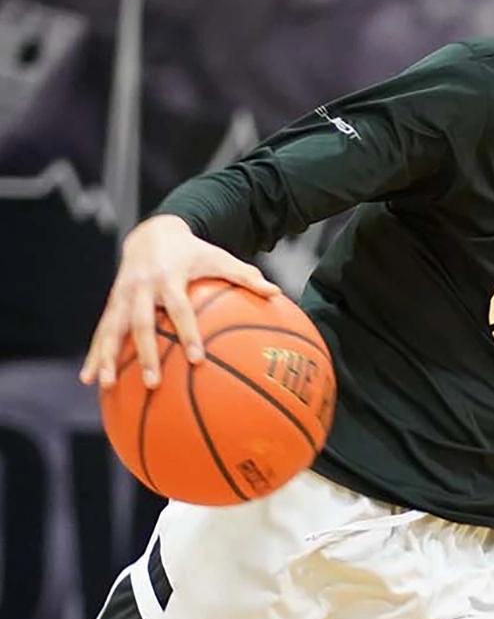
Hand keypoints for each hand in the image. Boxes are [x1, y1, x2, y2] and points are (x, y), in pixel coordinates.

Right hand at [80, 215, 279, 388]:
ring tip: (105, 386)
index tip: (198, 358)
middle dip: (145, 354)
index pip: (180, 309)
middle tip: (153, 383)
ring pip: (112, 330)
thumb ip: (246, 277)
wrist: (152, 233)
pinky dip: (95, 355)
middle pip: (142, 325)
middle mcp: (142, 288)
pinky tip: (90, 380)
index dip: (188, 333)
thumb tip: (277, 292)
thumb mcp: (219, 258)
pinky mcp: (112, 304)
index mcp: (169, 278)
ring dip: (108, 358)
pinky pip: (101, 332)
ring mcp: (123, 296)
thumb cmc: (194, 252)